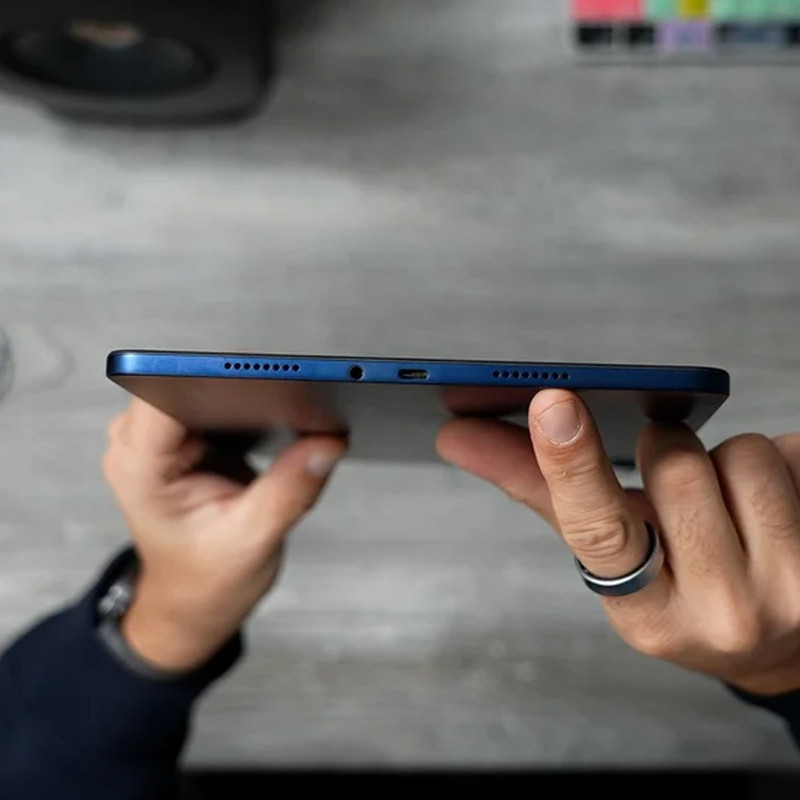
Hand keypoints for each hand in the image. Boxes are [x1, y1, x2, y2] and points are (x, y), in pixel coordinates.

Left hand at [103, 399, 346, 671]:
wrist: (194, 601)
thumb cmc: (204, 581)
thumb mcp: (253, 541)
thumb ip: (291, 489)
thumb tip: (327, 442)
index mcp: (141, 468)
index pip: (166, 392)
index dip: (213, 376)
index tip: (260, 374)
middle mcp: (143, 444)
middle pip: (191, 380)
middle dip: (244, 385)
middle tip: (293, 398)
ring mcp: (165, 438)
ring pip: (209, 385)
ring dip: (251, 395)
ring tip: (289, 412)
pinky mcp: (190, 436)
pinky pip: (221, 399)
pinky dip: (254, 406)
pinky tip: (278, 420)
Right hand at [438, 389, 799, 695]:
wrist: (780, 644)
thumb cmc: (677, 586)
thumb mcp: (607, 551)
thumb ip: (531, 484)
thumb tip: (455, 435)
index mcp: (640, 610)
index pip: (596, 530)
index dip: (570, 463)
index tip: (551, 402)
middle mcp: (717, 614)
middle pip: (677, 464)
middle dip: (671, 452)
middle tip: (677, 484)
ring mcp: (788, 593)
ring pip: (741, 455)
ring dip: (728, 460)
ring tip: (728, 503)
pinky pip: (793, 452)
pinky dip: (780, 460)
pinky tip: (775, 504)